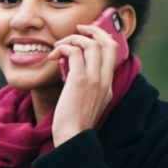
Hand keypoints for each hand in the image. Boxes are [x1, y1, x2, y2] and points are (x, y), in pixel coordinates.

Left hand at [50, 23, 120, 146]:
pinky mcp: (80, 80)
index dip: (102, 38)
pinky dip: (64, 47)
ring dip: (73, 38)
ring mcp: (94, 78)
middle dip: (94, 30)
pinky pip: (75, 52)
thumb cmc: (74, 124)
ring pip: (91, 44)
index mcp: (108, 84)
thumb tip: (73, 75)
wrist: (73, 137)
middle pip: (108, 43)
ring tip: (59, 46)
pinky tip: (53, 55)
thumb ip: (88, 89)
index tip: (88, 35)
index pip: (113, 52)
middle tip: (78, 29)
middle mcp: (104, 79)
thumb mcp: (88, 104)